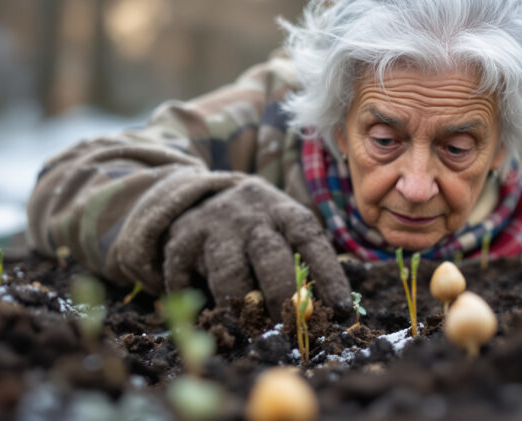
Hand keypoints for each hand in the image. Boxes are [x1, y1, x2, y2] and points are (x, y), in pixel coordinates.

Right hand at [163, 175, 351, 319]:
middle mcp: (250, 216)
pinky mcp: (181, 242)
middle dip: (283, 296)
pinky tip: (211, 317)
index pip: (310, 240)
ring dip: (243, 307)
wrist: (196, 197)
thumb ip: (304, 263)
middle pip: (269, 256)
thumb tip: (330, 311)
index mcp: (283, 211)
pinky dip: (199, 305)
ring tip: (253, 325)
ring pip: (229, 274)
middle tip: (290, 325)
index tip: (340, 309)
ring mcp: (213, 227)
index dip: (328, 275)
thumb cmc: (257, 227)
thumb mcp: (283, 229)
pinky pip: (188, 281)